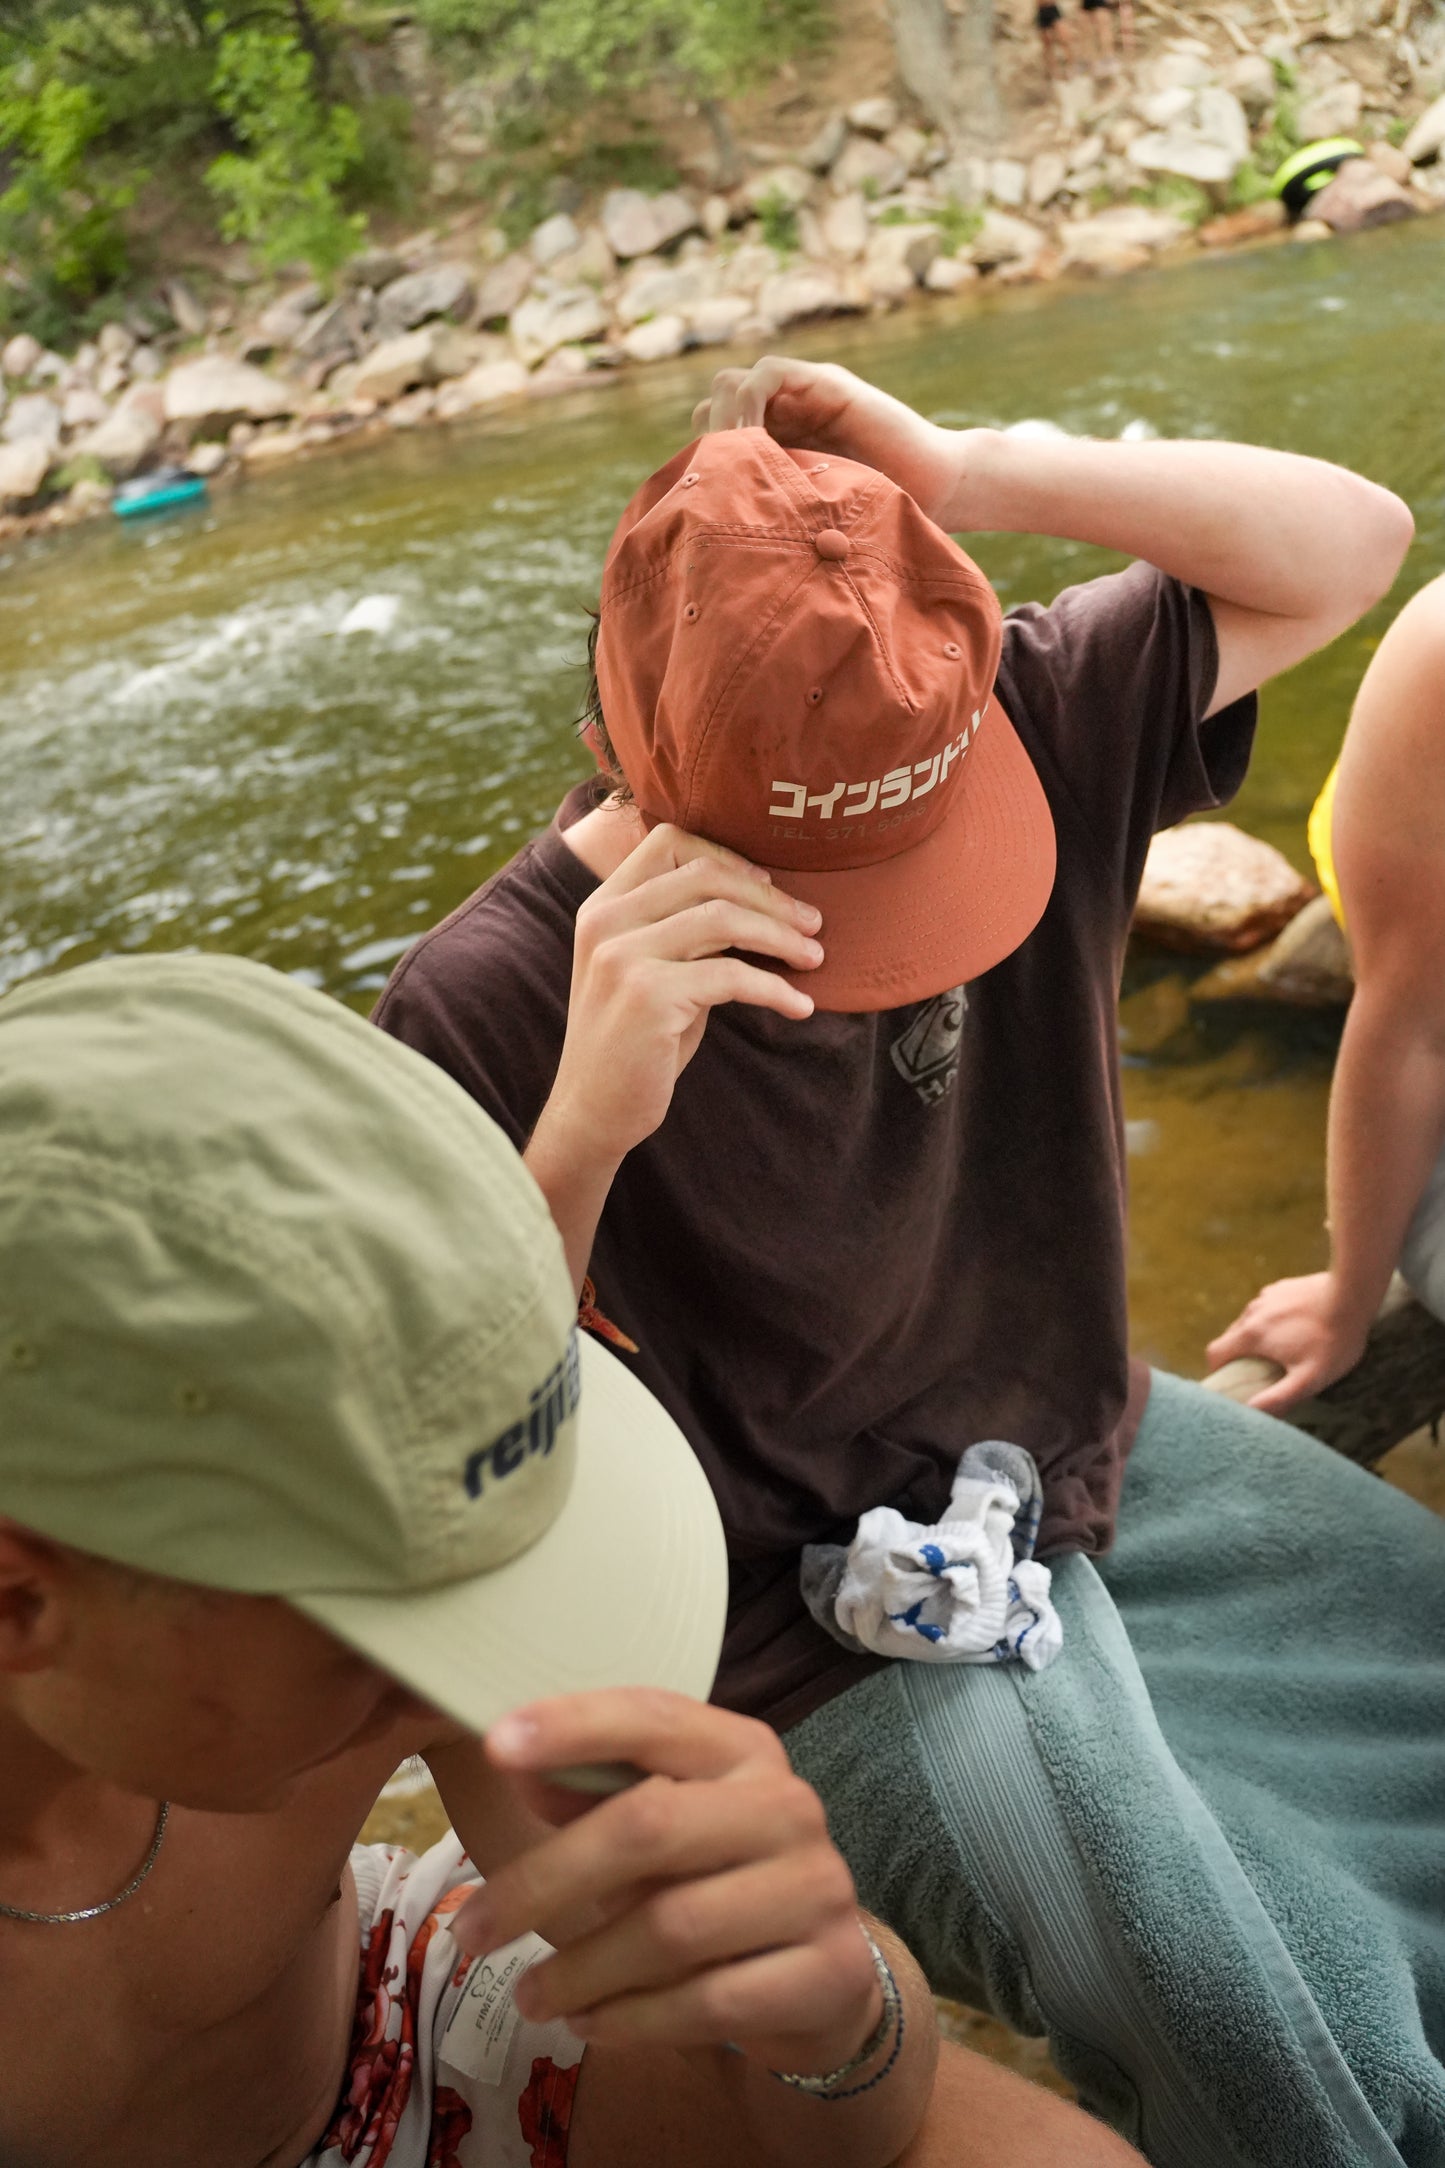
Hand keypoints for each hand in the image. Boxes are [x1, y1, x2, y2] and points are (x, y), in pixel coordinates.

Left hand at [452, 1689, 881, 2076]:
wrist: (827, 1975)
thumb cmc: (721, 1881)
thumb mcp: (666, 1826)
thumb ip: (599, 1795)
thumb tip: (518, 1766)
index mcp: (742, 1749)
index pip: (654, 1716)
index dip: (575, 1725)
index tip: (495, 1744)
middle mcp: (787, 1805)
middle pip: (648, 1825)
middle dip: (545, 1879)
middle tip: (471, 1931)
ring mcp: (817, 1888)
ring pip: (671, 1928)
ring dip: (581, 1968)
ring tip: (529, 1997)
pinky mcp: (828, 1973)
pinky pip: (707, 2002)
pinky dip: (632, 2020)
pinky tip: (589, 2024)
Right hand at [539, 821, 821, 1171]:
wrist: (593, 1110)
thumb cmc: (637, 1042)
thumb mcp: (653, 971)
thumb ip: (687, 931)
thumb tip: (765, 900)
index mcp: (603, 905)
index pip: (669, 841)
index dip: (728, 858)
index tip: (768, 888)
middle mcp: (605, 920)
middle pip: (705, 875)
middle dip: (771, 898)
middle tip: (814, 924)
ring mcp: (622, 955)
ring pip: (723, 918)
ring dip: (781, 937)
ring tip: (814, 957)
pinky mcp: (647, 995)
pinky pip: (732, 975)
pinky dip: (776, 989)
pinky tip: (800, 1006)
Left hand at [691, 356, 966, 527]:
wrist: (943, 493)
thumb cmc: (883, 522)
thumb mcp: (810, 526)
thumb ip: (772, 522)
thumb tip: (714, 563)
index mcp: (776, 451)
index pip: (709, 438)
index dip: (700, 464)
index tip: (704, 500)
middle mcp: (785, 419)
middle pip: (712, 407)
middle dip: (706, 440)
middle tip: (719, 479)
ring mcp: (805, 398)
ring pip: (731, 384)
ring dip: (724, 417)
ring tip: (737, 459)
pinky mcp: (827, 384)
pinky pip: (767, 373)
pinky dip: (750, 400)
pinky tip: (756, 440)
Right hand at [1206, 1271, 1371, 1411]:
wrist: (1352, 1294)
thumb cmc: (1332, 1341)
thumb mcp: (1308, 1379)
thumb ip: (1278, 1398)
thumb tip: (1250, 1411)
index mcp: (1251, 1334)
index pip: (1215, 1353)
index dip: (1216, 1370)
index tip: (1229, 1381)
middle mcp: (1251, 1312)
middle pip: (1231, 1337)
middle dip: (1239, 1355)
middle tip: (1260, 1371)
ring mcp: (1266, 1296)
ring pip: (1250, 1321)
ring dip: (1257, 1337)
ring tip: (1284, 1349)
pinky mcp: (1282, 1287)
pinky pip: (1267, 1308)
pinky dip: (1273, 1321)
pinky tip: (1298, 1327)